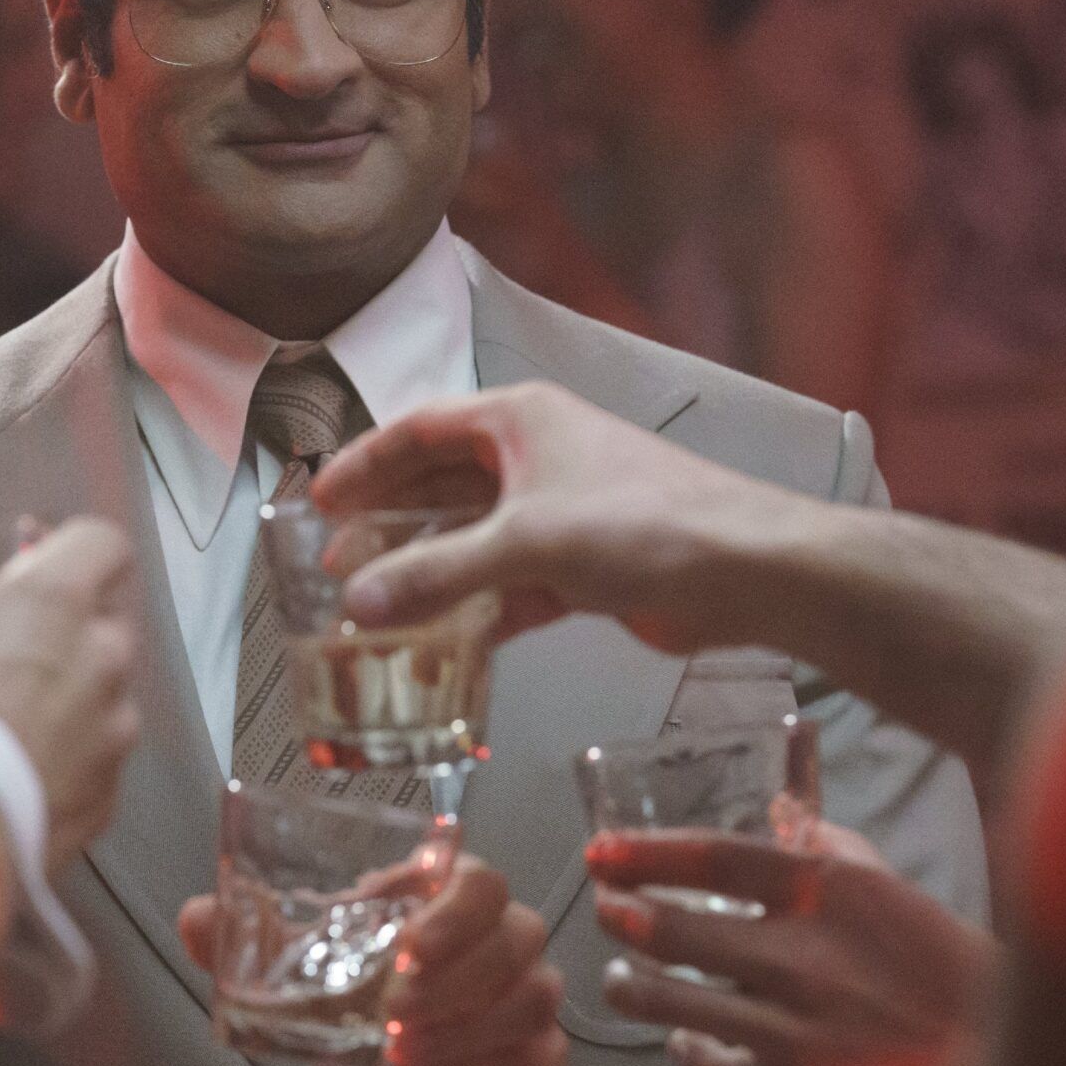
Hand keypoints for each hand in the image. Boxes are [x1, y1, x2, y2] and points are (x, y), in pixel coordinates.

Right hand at [0, 519, 141, 871]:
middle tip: (2, 661)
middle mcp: (101, 657)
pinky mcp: (108, 794)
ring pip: (105, 700)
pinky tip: (13, 781)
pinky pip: (96, 768)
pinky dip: (66, 770)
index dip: (69, 554)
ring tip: (2, 731)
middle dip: (62, 637)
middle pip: (104, 624)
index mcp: (52, 601)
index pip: (102, 544)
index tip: (33, 574)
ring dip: (68, 707)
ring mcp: (112, 729)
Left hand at [178, 856, 569, 1065]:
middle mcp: (501, 932)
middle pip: (515, 938)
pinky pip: (534, 1059)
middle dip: (453, 980)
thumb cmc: (348, 1000)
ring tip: (403, 1057)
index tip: (408, 948)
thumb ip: (243, 942)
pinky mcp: (537, 1051)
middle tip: (394, 1015)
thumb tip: (197, 918)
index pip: (481, 879)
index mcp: (446, 891)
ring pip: (529, 1000)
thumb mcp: (295, 971)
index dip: (454, 910)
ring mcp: (527, 991)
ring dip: (465, 1030)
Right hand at [313, 383, 831, 652]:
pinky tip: (442, 645)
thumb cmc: (642, 524)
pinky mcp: (583, 566)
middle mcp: (536, 457)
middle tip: (333, 563)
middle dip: (390, 524)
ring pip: (475, 539)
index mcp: (520, 421)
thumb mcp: (526, 542)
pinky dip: (476, 610)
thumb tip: (355, 600)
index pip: (420, 430)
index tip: (319, 501)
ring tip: (373, 610)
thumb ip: (437, 573)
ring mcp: (561, 512)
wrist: (746, 569)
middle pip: (442, 485)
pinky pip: (510, 584)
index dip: (365, 463)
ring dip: (429, 573)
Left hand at [585, 827, 994, 1065]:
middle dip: (622, 916)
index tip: (602, 851)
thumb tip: (784, 812)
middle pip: (675, 928)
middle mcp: (806, 957)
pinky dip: (686, 1050)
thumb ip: (835, 851)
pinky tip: (680, 1038)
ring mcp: (796, 1030)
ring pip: (672, 1003)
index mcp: (834, 892)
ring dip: (632, 986)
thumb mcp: (897, 896)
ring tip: (622, 977)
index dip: (647, 852)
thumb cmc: (951, 975)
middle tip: (605, 908)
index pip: (716, 855)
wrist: (996, 1060)